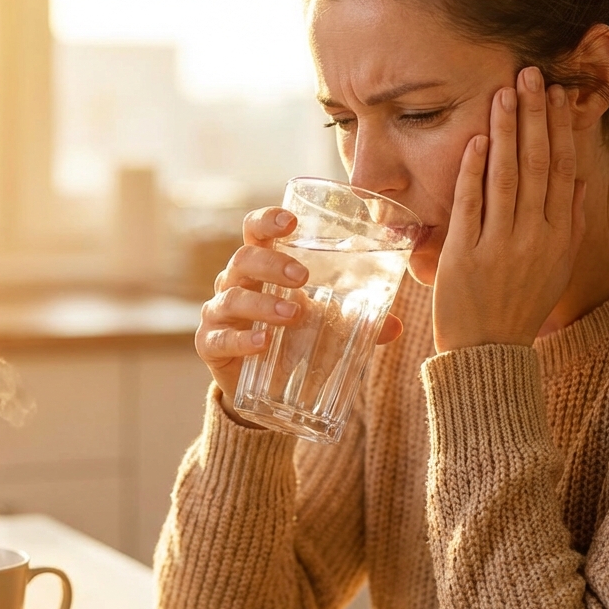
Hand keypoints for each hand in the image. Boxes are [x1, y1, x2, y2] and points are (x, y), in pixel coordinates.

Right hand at [197, 207, 404, 419]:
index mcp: (261, 268)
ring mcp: (219, 314)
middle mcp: (235, 284)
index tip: (291, 221)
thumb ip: (357, 322)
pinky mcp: (210, 345)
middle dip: (272, 264)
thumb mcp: (325, 326)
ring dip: (263, 304)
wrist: (262, 388)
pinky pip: (220, 338)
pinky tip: (263, 343)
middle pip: (243, 260)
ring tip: (293, 315)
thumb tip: (397, 326)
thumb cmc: (291, 339)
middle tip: (303, 277)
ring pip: (232, 298)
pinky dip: (242, 339)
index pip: (255, 231)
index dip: (268, 220)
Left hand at [432, 66, 586, 352]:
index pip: (564, 171)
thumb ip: (573, 224)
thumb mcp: (558, 268)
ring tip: (505, 93)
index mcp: (560, 238)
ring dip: (506, 132)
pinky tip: (477, 139)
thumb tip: (581, 181)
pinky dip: (474, 171)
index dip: (561, 130)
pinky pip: (472, 205)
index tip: (558, 94)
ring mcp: (499, 247)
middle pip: (538, 166)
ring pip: (507, 178)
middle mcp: (535, 239)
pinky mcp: (464, 256)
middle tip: (530, 74)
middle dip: (534, 117)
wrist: (488, 353)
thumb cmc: (521, 307)